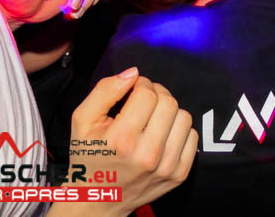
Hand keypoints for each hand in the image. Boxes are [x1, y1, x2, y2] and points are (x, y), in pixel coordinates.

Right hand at [69, 69, 196, 216]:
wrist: (99, 200)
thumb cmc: (89, 156)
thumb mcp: (82, 121)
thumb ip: (104, 91)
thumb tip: (134, 73)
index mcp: (121, 140)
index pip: (147, 93)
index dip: (141, 84)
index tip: (133, 89)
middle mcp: (147, 155)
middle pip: (168, 103)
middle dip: (156, 94)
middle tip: (144, 101)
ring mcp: (166, 167)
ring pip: (184, 117)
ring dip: (169, 112)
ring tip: (152, 119)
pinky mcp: (179, 175)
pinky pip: (192, 137)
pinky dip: (179, 131)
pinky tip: (161, 136)